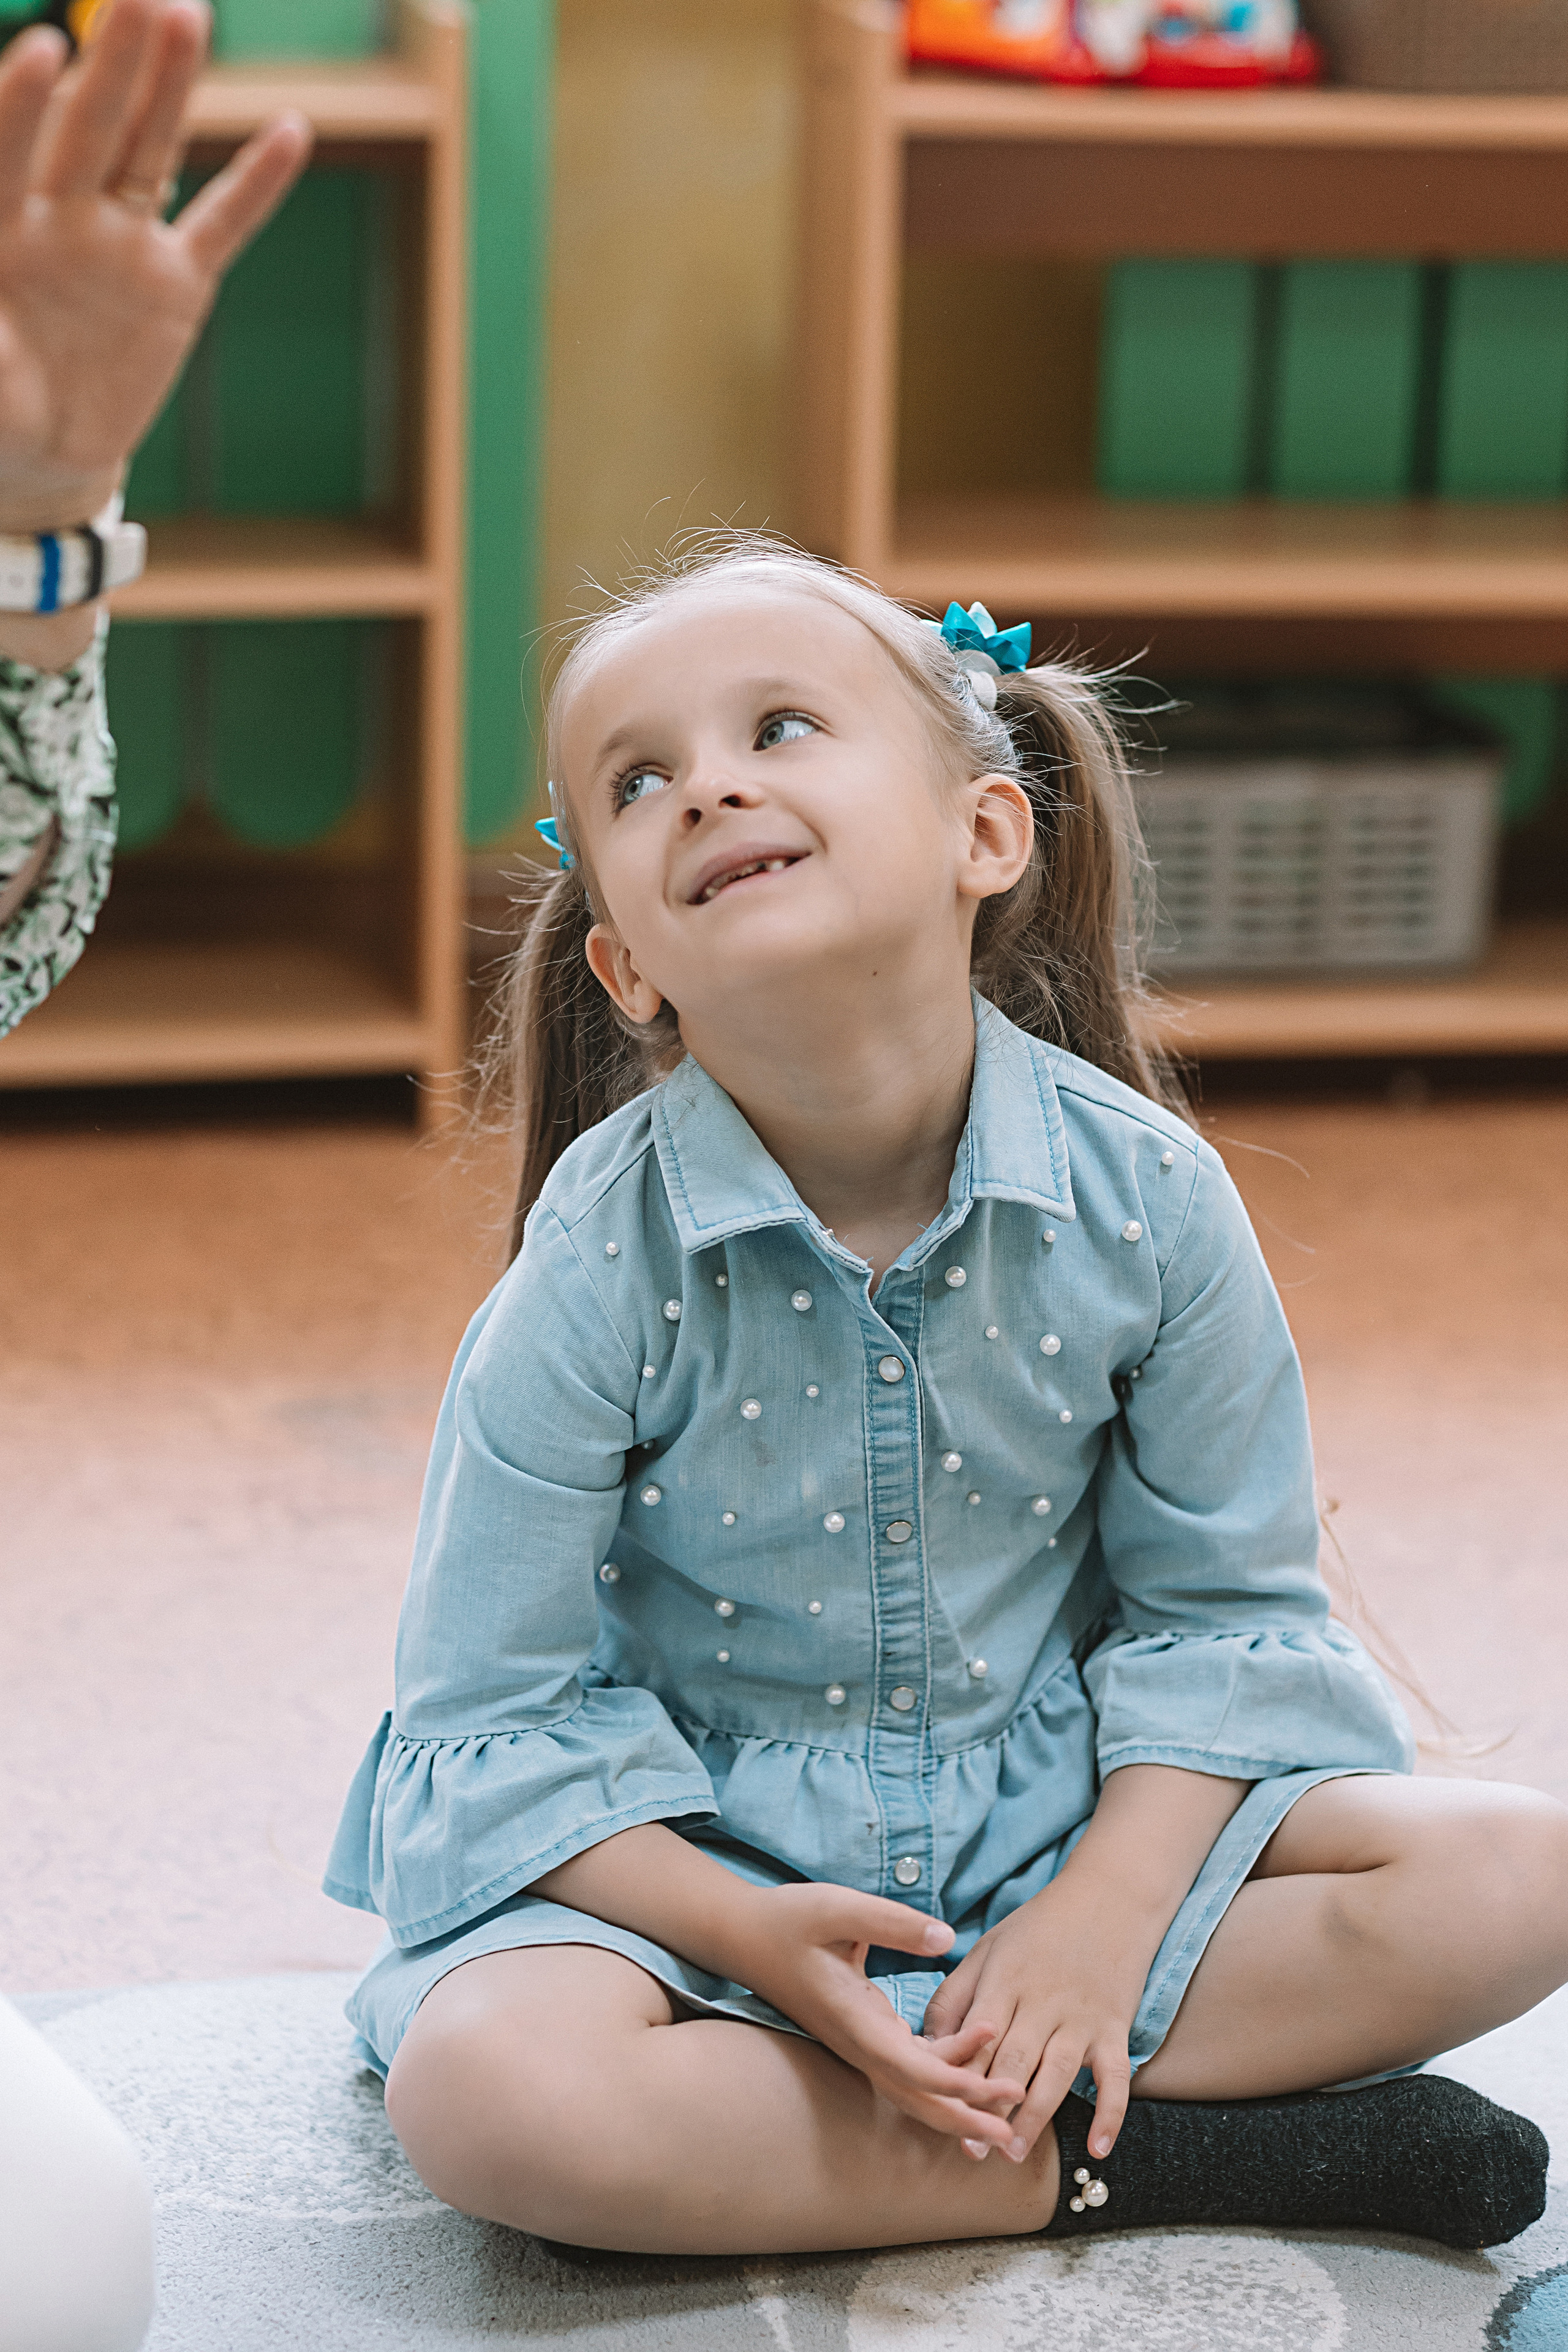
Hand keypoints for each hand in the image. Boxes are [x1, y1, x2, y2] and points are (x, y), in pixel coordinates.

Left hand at [0, 0, 310, 534]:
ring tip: (187, 15)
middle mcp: (62, 216)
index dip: (24, 104)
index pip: (9, 151)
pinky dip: (257, 182)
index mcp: (1, 226)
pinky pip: (222, 225)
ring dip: (171, 85)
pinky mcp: (177, 283)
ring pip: (150, 150)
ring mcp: (124, 244)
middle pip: (90, 126)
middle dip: (114, 62)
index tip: (44, 50)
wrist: (41, 447)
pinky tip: (291, 129)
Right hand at [739, 1882, 1027, 2150]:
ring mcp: (860, 2043)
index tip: (1000, 2085)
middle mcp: (859, 2043)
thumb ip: (893, 1923)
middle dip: (966, 2117)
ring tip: (1005, 2108)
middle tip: (1013, 2131)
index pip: (914, 2068)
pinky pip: (907, 2067)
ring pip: (913, 2090)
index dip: (959, 2081)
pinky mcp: (863, 2033)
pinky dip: (942, 2074)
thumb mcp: (839, 1909)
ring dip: (958, 2102)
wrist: (745, 1937)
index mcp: (855, 2020)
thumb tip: (947, 1938)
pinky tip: (974, 2063)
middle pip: (917, 2098)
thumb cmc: (789, 1919)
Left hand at [918, 1876, 1149, 2167]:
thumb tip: (927, 2043)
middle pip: (1014, 2060)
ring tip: (1014, 2152)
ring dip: (1036, 2116)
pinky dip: (1110, 2113)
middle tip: (972, 2151)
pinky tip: (1098, 2149)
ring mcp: (1081, 2016)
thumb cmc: (1039, 1926)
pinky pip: (1115, 2076)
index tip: (940, 2112)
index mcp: (1005, 1980)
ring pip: (1057, 2074)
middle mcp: (1043, 2001)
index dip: (959, 2075)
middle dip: (991, 2107)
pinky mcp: (1115, 2027)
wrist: (1110, 1896)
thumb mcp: (988, 1948)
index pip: (977, 2036)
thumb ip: (955, 1995)